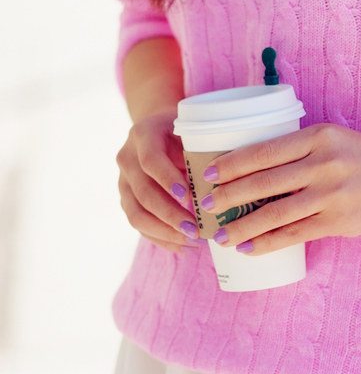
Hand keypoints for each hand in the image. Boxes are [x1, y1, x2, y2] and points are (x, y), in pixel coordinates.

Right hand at [116, 109, 201, 252]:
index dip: (168, 181)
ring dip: (164, 231)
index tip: (189, 198)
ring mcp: (123, 180)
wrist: (159, 127)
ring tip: (192, 241)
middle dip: (170, 215)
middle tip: (195, 230)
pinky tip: (182, 246)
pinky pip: (138, 224)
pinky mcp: (126, 198)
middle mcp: (127, 158)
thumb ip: (203, 151)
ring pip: (136, 213)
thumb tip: (224, 185)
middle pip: (143, 192)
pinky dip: (160, 238)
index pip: (151, 161)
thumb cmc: (186, 130)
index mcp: (144, 134)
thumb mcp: (194, 131)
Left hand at [199, 123, 360, 255]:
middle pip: (262, 182)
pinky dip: (268, 242)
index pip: (263, 151)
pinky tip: (250, 248)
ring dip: (241, 226)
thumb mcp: (333, 139)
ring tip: (220, 235)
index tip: (208, 174)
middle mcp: (321, 163)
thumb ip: (300, 151)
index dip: (231, 164)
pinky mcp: (338, 221)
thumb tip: (256, 173)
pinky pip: (294, 234)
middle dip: (227, 197)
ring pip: (273, 213)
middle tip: (204, 206)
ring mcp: (330, 194)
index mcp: (317, 136)